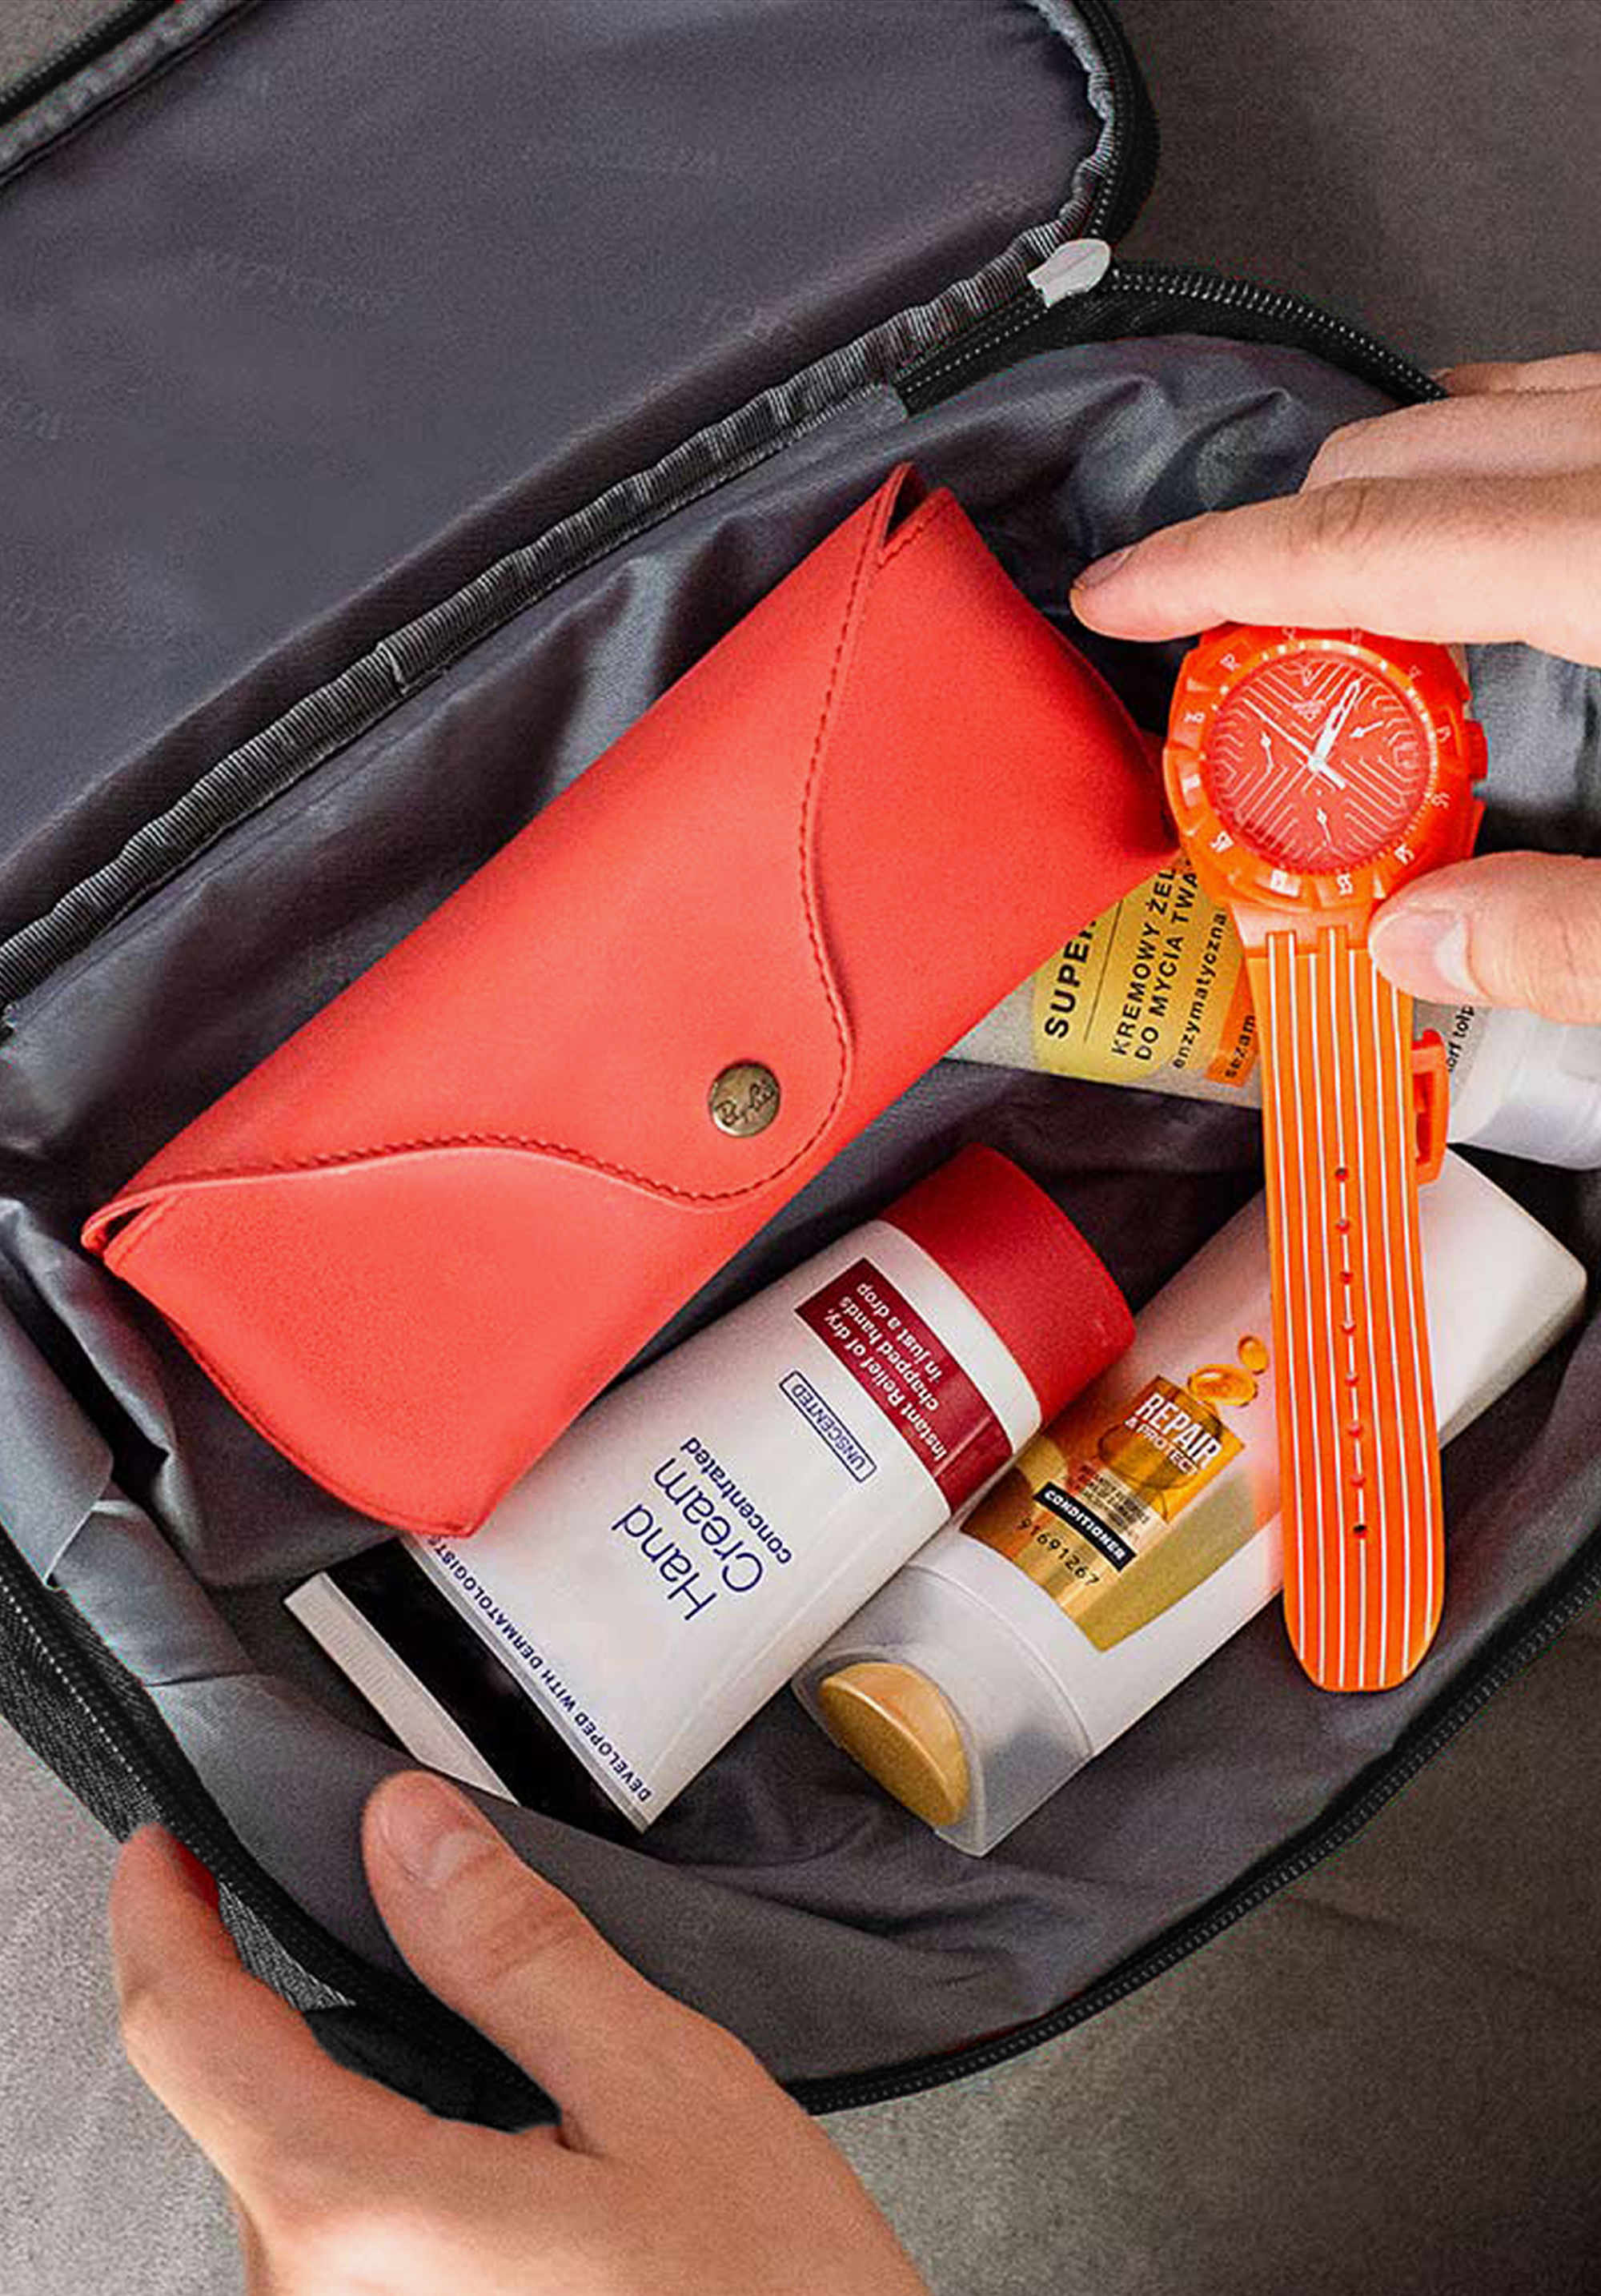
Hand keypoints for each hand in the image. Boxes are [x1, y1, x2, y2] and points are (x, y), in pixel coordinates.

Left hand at [108, 1775, 926, 2295]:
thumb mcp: (665, 2091)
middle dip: (311, 2001)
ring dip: (364, 2097)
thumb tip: (408, 1835)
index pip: (191, 2037)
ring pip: (301, 2176)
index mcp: (366, 2220)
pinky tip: (502, 2163)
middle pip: (252, 2104)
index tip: (167, 1853)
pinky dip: (391, 2171)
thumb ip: (515, 1951)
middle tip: (414, 1929)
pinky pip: (343, 2246)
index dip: (163, 1918)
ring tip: (506, 2078)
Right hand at [1072, 351, 1600, 1024]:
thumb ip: (1572, 937)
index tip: (1120, 593)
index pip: (1366, 540)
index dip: (1213, 567)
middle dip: (1282, 545)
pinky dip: (1490, 458)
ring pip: (1490, 406)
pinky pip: (1570, 407)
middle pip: (1402, 460)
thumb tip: (1423, 942)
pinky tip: (1485, 541)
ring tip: (1345, 609)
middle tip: (1232, 665)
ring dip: (1390, 496)